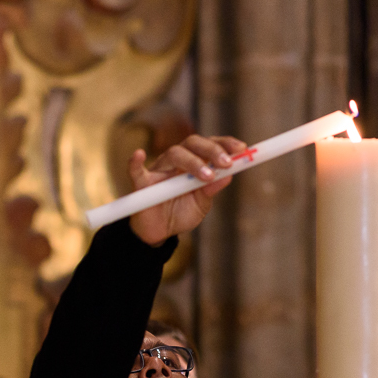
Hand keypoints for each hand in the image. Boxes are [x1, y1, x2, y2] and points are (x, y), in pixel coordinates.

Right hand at [127, 134, 248, 245]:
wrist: (159, 233)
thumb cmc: (180, 214)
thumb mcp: (201, 204)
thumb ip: (211, 190)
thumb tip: (228, 175)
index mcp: (193, 163)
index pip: (209, 145)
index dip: (224, 143)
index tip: (242, 149)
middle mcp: (176, 161)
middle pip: (192, 143)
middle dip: (212, 150)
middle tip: (227, 163)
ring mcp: (159, 170)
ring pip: (174, 154)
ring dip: (193, 162)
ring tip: (206, 176)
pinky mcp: (141, 184)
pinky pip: (136, 171)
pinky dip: (135, 163)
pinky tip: (138, 155)